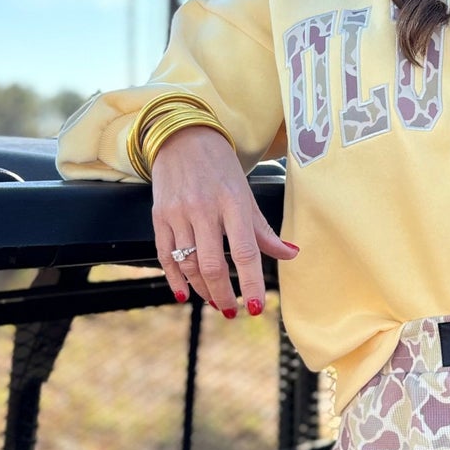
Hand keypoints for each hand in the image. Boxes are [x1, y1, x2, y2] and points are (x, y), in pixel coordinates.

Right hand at [149, 125, 298, 313]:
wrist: (182, 138)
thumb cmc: (220, 168)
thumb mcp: (246, 195)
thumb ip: (264, 230)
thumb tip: (291, 254)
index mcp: (232, 203)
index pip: (244, 251)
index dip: (250, 282)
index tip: (255, 307)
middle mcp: (203, 209)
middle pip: (211, 264)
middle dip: (224, 294)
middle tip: (233, 310)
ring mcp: (178, 213)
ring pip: (188, 264)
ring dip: (202, 290)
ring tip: (216, 301)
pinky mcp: (159, 217)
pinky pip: (165, 255)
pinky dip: (175, 278)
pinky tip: (185, 293)